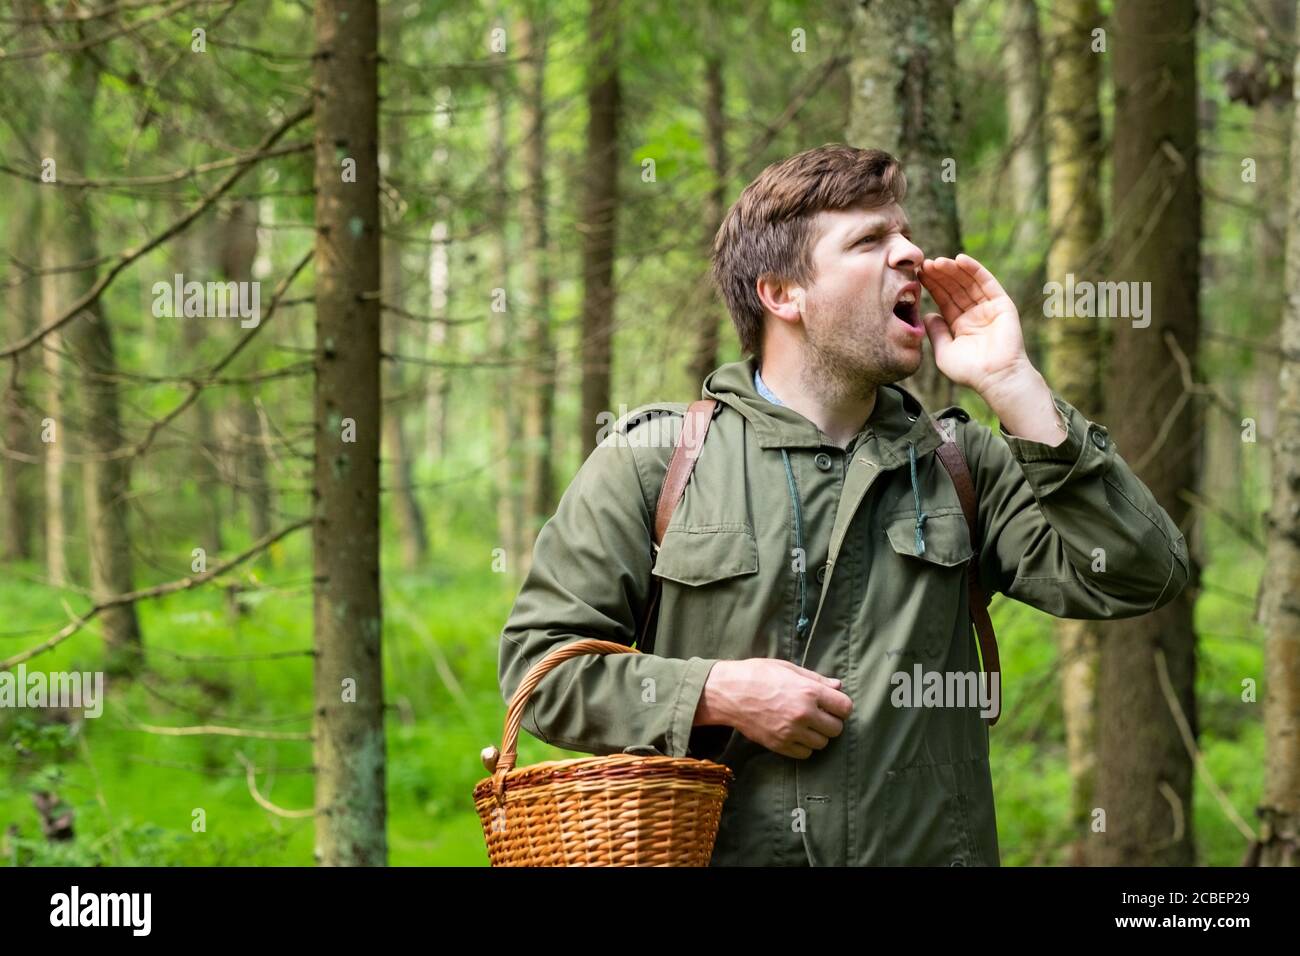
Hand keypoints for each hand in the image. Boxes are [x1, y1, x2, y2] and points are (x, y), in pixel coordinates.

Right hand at [695, 659, 852, 758]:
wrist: (728, 693)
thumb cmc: (757, 674)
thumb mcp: (788, 668)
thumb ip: (816, 679)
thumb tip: (838, 686)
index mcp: (808, 692)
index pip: (845, 707)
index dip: (841, 706)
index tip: (833, 705)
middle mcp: (803, 714)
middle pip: (836, 729)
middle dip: (831, 721)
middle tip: (819, 715)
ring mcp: (791, 732)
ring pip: (822, 743)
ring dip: (817, 735)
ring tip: (805, 724)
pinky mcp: (779, 745)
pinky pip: (805, 754)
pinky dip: (804, 746)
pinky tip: (795, 734)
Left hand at [918, 253, 1031, 395]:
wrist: (995, 377)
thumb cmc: (970, 371)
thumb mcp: (944, 352)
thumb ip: (936, 332)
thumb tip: (926, 314)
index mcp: (959, 324)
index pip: (943, 299)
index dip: (932, 286)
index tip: (917, 274)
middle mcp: (974, 313)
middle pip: (954, 288)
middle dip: (940, 275)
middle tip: (925, 263)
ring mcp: (988, 307)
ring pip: (968, 282)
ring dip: (953, 270)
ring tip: (937, 261)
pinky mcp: (1002, 303)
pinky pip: (987, 282)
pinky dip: (974, 269)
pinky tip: (960, 260)